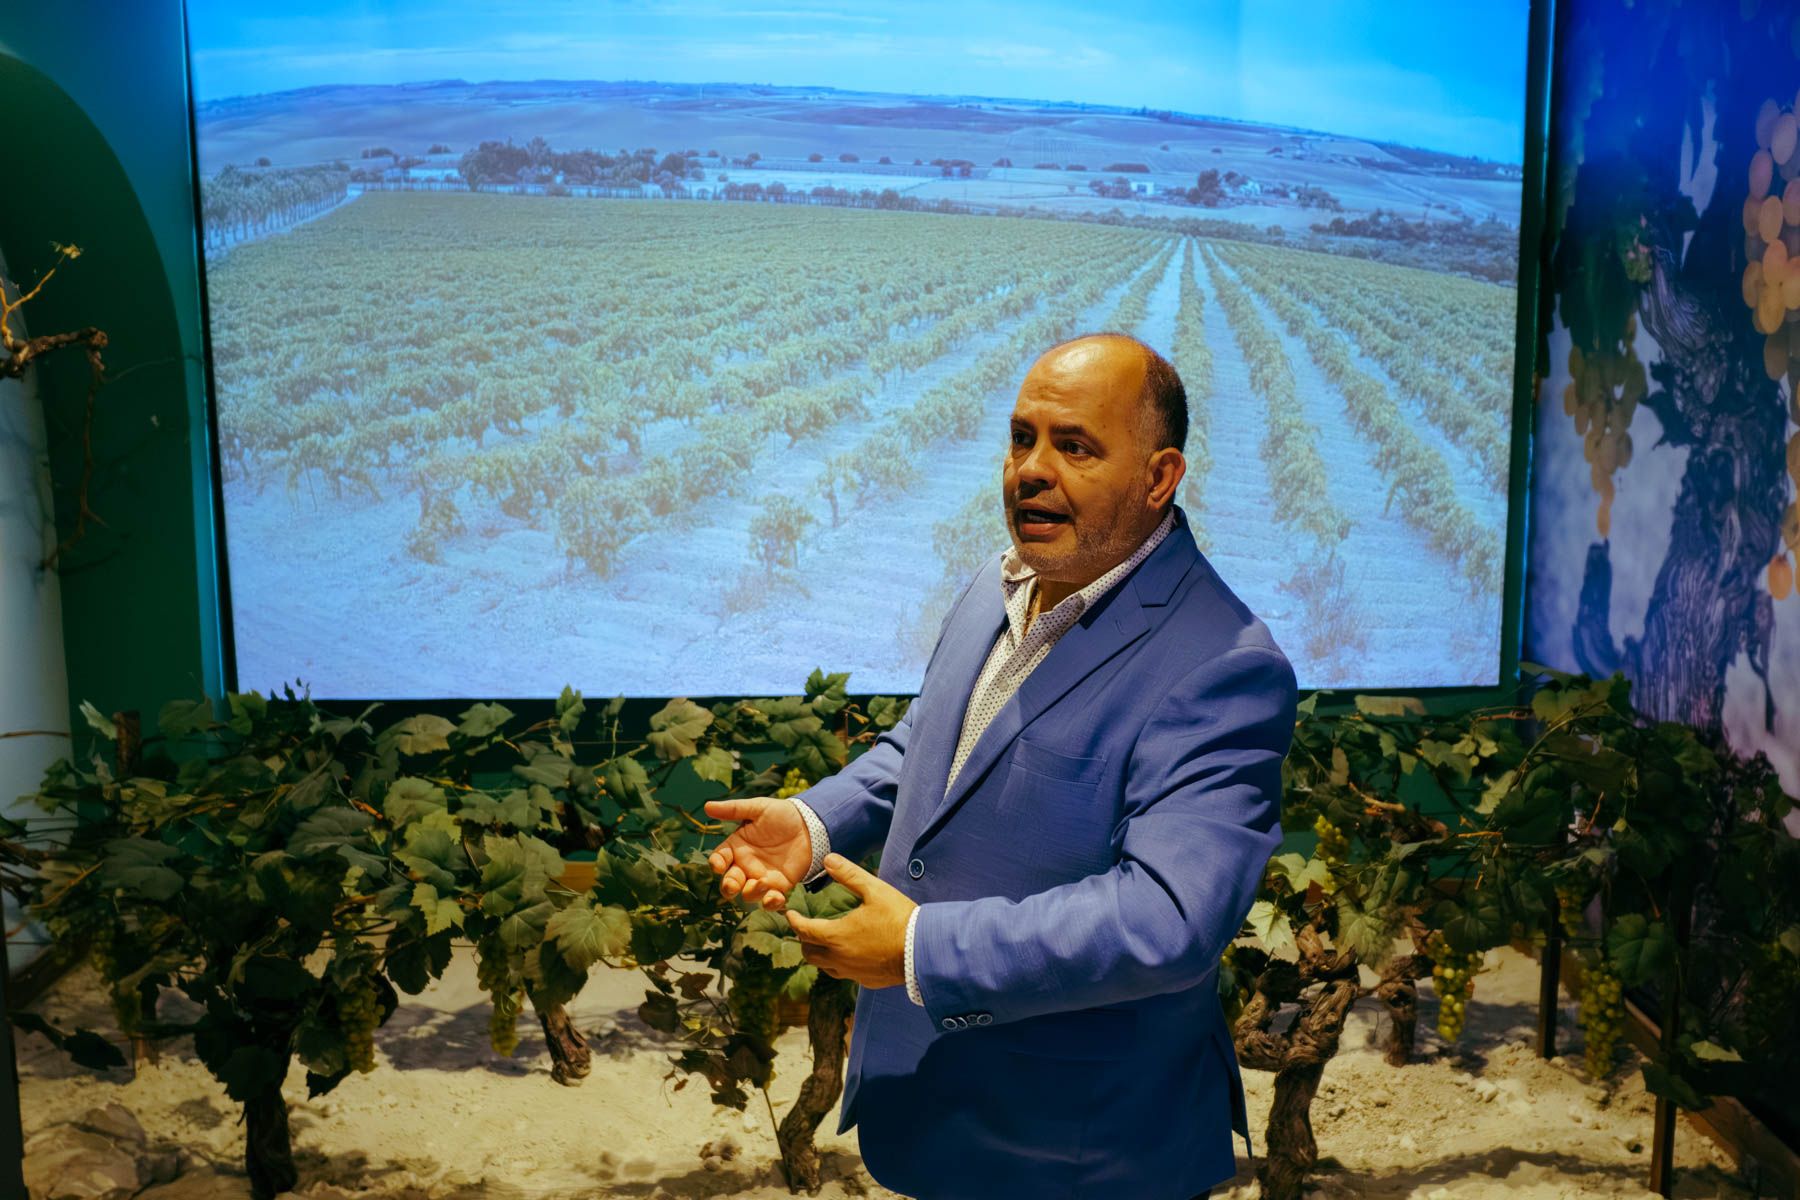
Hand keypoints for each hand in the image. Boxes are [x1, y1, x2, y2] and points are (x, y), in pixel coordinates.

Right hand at [703, 796, 812, 910]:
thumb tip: (707, 806)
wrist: (809, 824)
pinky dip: (771, 903)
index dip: (716, 863)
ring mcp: (761, 877)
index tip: (718, 865)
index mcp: (736, 846)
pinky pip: (771, 900)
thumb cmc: (781, 814)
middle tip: (732, 886)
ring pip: (748, 893)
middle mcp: (745, 865)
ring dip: (752, 892)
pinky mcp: (779, 885)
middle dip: (728, 887)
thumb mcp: (757, 808)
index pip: (719, 858)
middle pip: (730, 882)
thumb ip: (734, 809)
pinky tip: (775, 898)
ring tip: (763, 882)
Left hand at [785, 854, 916, 989]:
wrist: (924, 950)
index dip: (794, 921)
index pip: (804, 931)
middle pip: (810, 954)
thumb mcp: (874, 890)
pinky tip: (849, 955)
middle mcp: (839, 958)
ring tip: (824, 942)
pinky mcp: (866, 981)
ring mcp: (853, 972)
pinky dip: (839, 964)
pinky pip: (844, 974)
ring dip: (820, 954)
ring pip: (824, 967)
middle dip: (804, 940)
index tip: (790, 914)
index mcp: (837, 936)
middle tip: (806, 928)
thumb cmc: (899, 918)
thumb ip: (849, 874)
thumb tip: (828, 858)